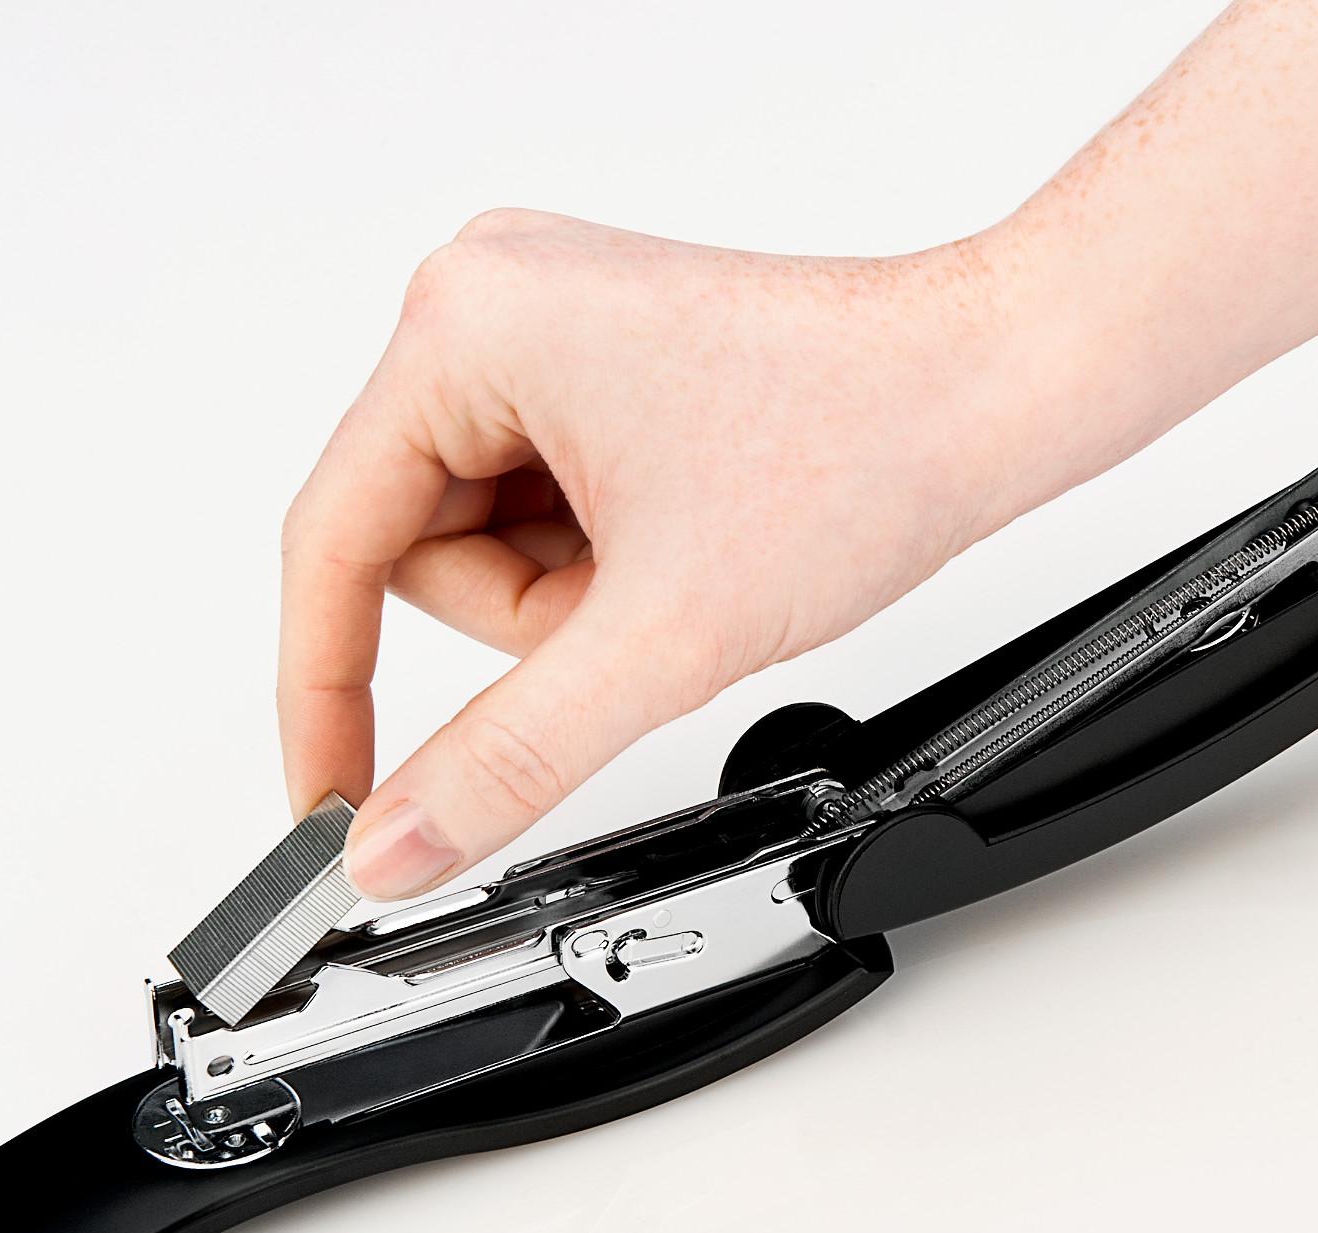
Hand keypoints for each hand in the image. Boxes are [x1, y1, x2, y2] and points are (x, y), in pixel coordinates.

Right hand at [278, 210, 1045, 898]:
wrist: (992, 390)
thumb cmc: (863, 447)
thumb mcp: (658, 637)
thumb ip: (507, 757)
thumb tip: (395, 843)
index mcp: (465, 326)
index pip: (332, 544)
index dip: (324, 695)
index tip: (332, 801)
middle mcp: (490, 303)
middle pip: (421, 546)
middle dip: (529, 620)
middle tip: (634, 618)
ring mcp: (549, 329)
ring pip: (488, 539)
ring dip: (572, 597)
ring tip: (680, 568)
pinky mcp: (600, 367)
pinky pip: (543, 508)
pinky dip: (602, 563)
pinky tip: (685, 541)